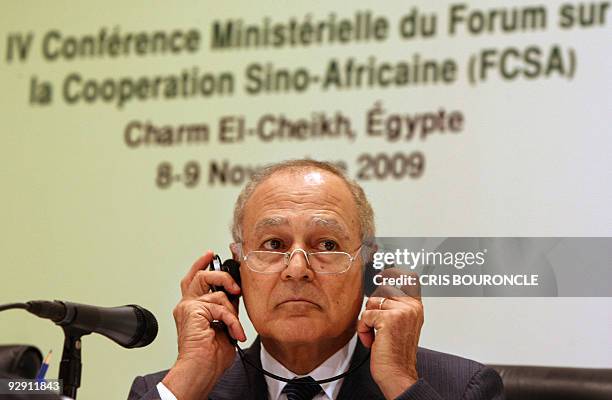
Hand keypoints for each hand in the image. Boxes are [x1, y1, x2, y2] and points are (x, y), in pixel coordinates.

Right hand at [162, 251, 245, 399]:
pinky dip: (231, 320)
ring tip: (233, 325)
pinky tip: (233, 332)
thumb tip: (235, 294)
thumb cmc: (210, 355)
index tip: (210, 254)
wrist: (201, 370)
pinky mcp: (192, 310)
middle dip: (221, 276)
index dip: (201, 264)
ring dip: (231, 308)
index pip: (193, 279)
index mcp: (192, 308)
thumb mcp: (224, 324)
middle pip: (201, 275)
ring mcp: (188, 307)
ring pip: (213, 285)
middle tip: (234, 288)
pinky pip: (220, 306)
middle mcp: (186, 305)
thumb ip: (226, 307)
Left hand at [357, 270, 423, 399]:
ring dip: (367, 321)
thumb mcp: (400, 324)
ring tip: (377, 336)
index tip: (384, 271)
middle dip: (373, 308)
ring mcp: (402, 311)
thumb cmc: (396, 352)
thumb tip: (381, 284)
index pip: (409, 277)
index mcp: (416, 306)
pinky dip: (363, 330)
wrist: (397, 373)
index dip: (394, 271)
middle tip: (378, 327)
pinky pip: (365, 316)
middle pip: (381, 289)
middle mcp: (411, 307)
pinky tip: (373, 341)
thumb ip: (395, 305)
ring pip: (371, 303)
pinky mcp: (389, 319)